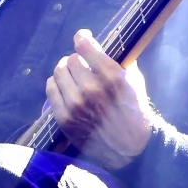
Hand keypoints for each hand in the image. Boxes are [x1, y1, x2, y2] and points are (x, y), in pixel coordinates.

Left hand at [48, 28, 153, 169]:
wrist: (130, 149)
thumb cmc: (134, 113)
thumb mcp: (135, 83)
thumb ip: (121, 63)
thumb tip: (104, 48)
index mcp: (112, 76)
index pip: (85, 46)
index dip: (82, 38)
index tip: (82, 38)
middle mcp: (91, 88)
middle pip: (71, 60)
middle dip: (76, 59)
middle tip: (80, 64)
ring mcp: (75, 104)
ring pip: (58, 72)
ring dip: (64, 70)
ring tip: (71, 75)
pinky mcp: (64, 117)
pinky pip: (51, 90)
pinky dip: (55, 84)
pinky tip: (63, 87)